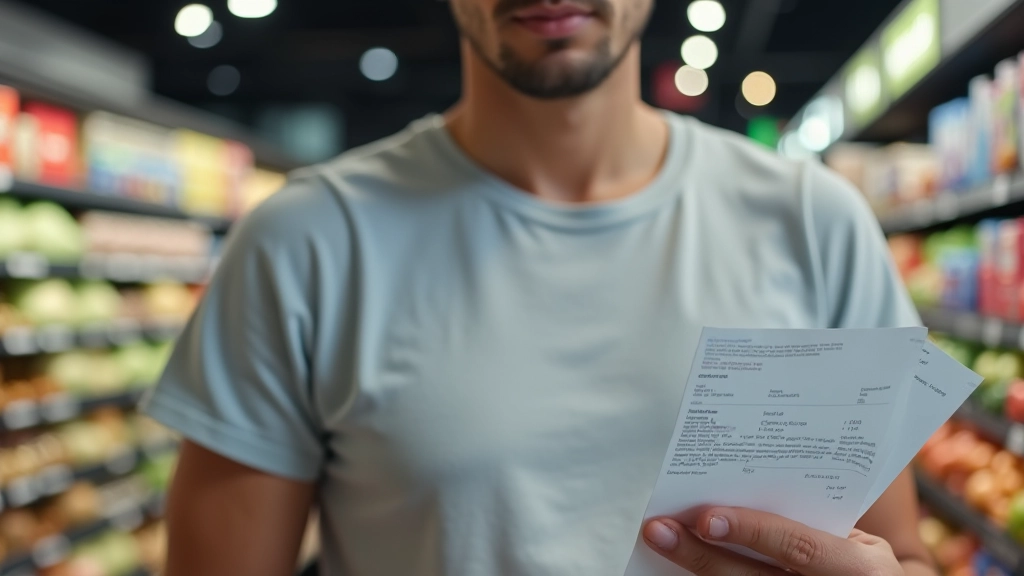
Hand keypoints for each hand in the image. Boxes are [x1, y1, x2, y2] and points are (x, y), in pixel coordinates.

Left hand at [642, 507, 903, 574]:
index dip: (750, 531)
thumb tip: (743, 494)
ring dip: (696, 569)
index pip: (795, 548)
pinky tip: (682, 567)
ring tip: (662, 545)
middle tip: (659, 530)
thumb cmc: (868, 567)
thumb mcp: (862, 546)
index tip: (705, 517)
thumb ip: (813, 524)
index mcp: (856, 569)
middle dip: (700, 555)